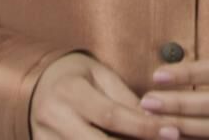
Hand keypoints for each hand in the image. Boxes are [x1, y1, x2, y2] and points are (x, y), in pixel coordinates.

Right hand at [31, 51, 179, 139]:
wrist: (36, 83)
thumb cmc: (74, 75)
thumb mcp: (100, 75)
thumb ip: (125, 98)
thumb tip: (155, 120)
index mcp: (69, 92)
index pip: (112, 115)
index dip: (143, 127)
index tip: (171, 132)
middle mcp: (54, 118)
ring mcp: (45, 139)